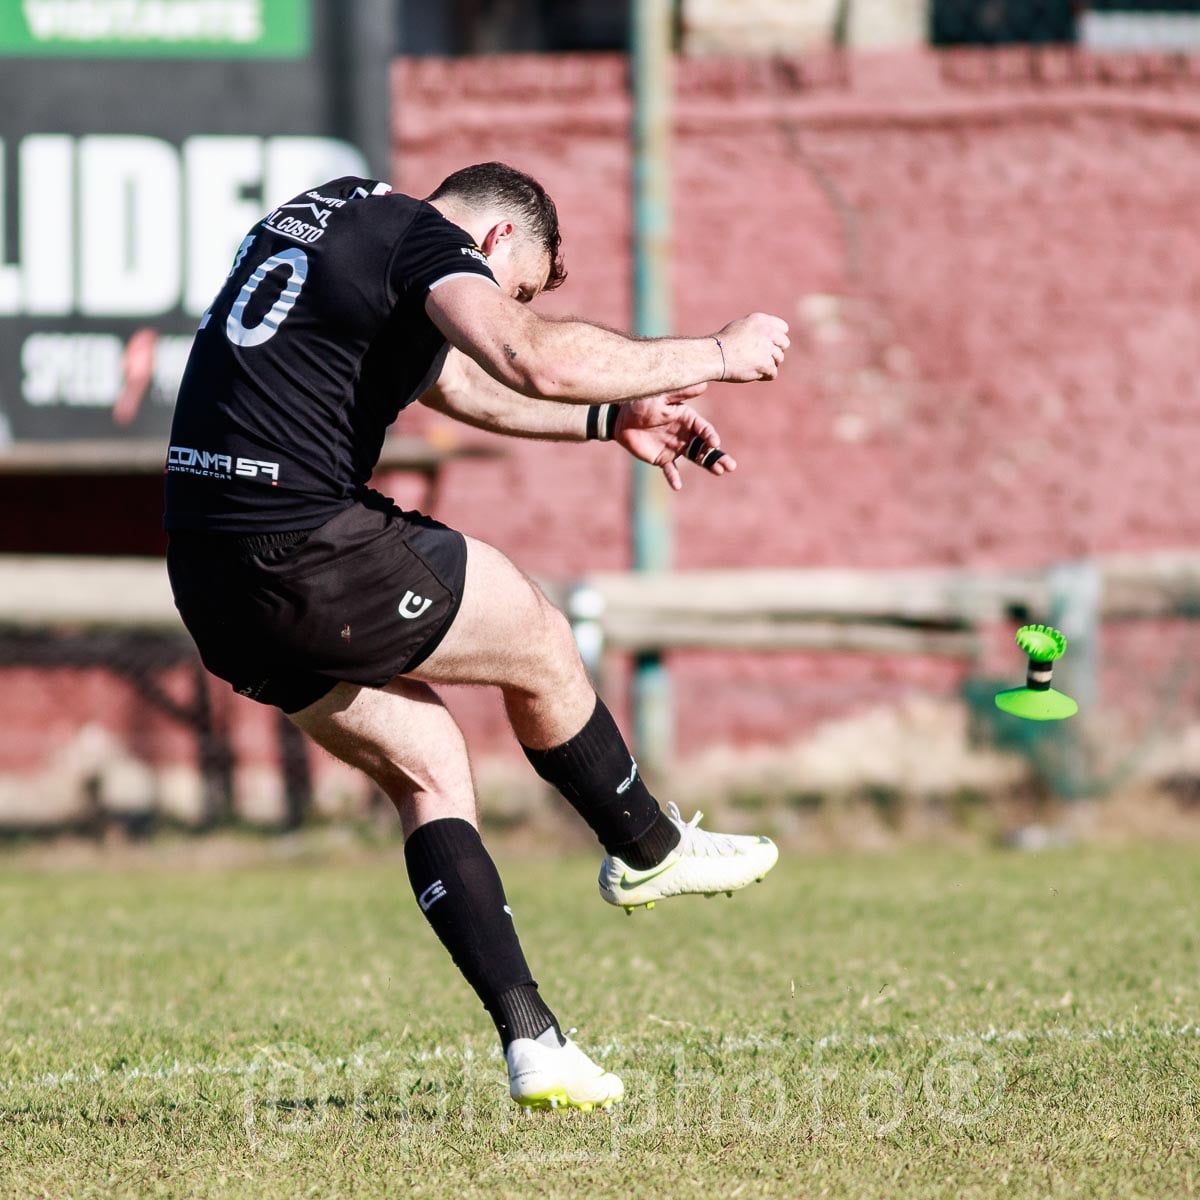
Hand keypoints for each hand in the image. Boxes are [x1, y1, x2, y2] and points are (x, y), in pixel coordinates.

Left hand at [613, 384, 737, 490]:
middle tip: (730, 466)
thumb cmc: (643, 402)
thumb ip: (681, 393)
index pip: (704, 429)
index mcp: (688, 419)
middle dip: (717, 456)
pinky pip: (670, 470)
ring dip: (707, 465)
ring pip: (695, 458)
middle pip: (705, 447)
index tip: (714, 443)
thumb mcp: (662, 397)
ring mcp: (675, 448)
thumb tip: (702, 384)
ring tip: (720, 472)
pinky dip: (673, 478)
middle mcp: (685, 435)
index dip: (710, 436)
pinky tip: (677, 486)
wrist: (622, 417)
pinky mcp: (662, 459)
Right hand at [713, 313, 789, 381]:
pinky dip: (764, 376)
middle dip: (775, 352)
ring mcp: (766, 348)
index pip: (783, 328)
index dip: (776, 338)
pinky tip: (754, 374)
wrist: (714, 356)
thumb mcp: (741, 327)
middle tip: (761, 357)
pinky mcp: (765, 364)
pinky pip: (773, 373)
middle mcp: (766, 332)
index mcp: (761, 320)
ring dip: (768, 364)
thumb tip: (774, 336)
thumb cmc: (723, 343)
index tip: (767, 344)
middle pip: (784, 344)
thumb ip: (758, 329)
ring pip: (779, 359)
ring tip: (753, 366)